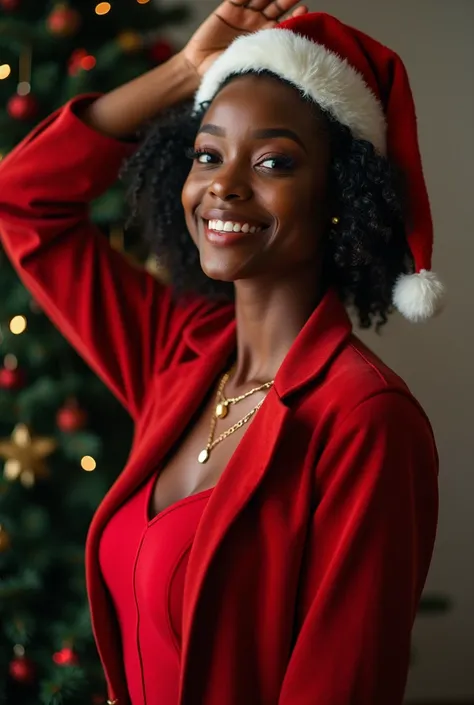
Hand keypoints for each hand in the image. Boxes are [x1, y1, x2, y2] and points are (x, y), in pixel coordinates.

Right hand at [182, 0, 307, 77]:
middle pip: (275, 7)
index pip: (284, 24)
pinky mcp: (228, 9)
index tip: (304, 10)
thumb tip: (292, 55)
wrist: (201, 71)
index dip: (295, 16)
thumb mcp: (252, 65)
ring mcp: (243, 16)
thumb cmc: (228, 73)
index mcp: (266, 39)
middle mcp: (257, 25)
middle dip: (285, 0)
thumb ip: (268, 57)